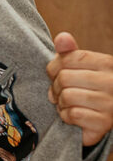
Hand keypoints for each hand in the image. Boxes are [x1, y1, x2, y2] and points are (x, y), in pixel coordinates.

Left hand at [46, 32, 112, 146]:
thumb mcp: (83, 68)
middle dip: (55, 87)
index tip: (54, 75)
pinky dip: (66, 116)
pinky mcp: (104, 122)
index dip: (54, 67)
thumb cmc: (91, 89)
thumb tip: (62, 37)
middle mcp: (112, 81)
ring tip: (66, 104)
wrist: (107, 116)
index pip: (69, 58)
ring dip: (60, 103)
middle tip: (58, 93)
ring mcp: (110, 103)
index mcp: (107, 63)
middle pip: (64, 78)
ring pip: (67, 96)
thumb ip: (70, 53)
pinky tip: (71, 116)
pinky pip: (73, 114)